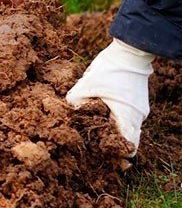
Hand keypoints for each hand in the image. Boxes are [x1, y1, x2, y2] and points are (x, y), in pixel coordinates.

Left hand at [66, 39, 154, 156]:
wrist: (129, 51)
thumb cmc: (110, 68)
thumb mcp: (86, 85)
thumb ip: (75, 102)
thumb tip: (68, 113)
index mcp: (128, 116)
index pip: (129, 147)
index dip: (117, 155)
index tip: (103, 156)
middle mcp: (138, 116)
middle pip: (126, 140)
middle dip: (111, 144)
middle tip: (93, 144)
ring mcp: (139, 109)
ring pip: (126, 128)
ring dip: (112, 130)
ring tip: (94, 129)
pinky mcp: (137, 103)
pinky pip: (126, 118)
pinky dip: (115, 120)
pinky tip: (101, 115)